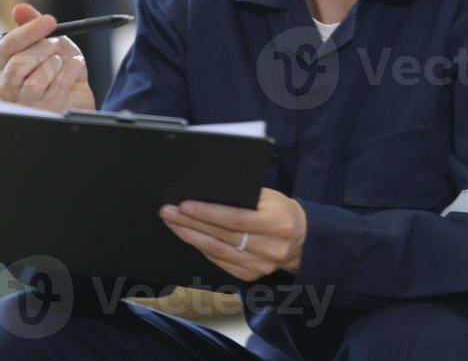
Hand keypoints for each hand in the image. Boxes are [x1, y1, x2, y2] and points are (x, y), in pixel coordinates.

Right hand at [0, 2, 93, 112]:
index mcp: (0, 66)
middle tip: (57, 42)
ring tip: (61, 63)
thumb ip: (32, 24)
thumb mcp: (46, 40)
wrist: (76, 91)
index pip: (7, 47)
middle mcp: (6, 88)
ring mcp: (24, 103)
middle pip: (19, 64)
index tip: (50, 20)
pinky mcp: (45, 112)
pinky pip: (59, 86)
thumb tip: (20, 8)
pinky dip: (72, 72)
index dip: (29, 31)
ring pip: (38, 79)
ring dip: (57, 64)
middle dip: (43, 48)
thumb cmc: (55, 66)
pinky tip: (72, 75)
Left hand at [159, 187, 306, 281]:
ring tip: (172, 223)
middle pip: (222, 235)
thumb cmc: (279, 210)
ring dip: (190, 236)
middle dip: (191, 223)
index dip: (208, 213)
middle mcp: (270, 247)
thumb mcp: (269, 197)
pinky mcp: (251, 275)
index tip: (184, 205)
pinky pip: (220, 261)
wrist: (300, 238)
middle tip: (168, 212)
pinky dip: (202, 248)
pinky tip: (189, 237)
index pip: (236, 219)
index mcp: (277, 223)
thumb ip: (244, 197)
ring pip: (217, 251)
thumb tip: (207, 193)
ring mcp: (260, 265)